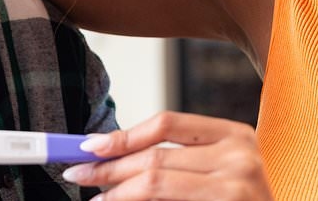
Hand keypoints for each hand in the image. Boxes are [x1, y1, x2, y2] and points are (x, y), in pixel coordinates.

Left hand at [62, 111, 271, 199]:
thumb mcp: (221, 169)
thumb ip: (179, 159)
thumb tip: (113, 155)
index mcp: (235, 134)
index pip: (166, 123)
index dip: (123, 135)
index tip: (89, 146)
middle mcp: (240, 156)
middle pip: (156, 156)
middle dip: (109, 167)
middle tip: (77, 173)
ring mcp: (237, 187)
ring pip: (156, 184)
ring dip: (118, 193)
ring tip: (96, 199)